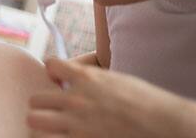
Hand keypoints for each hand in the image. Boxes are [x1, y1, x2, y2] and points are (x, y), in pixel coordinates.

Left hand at [28, 58, 195, 136]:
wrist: (162, 123)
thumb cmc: (145, 100)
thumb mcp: (114, 78)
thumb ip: (89, 78)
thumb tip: (73, 75)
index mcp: (85, 78)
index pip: (50, 65)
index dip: (52, 71)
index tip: (57, 79)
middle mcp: (75, 98)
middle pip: (36, 99)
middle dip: (42, 103)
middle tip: (52, 109)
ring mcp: (75, 122)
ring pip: (34, 121)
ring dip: (41, 123)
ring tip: (51, 126)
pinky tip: (61, 137)